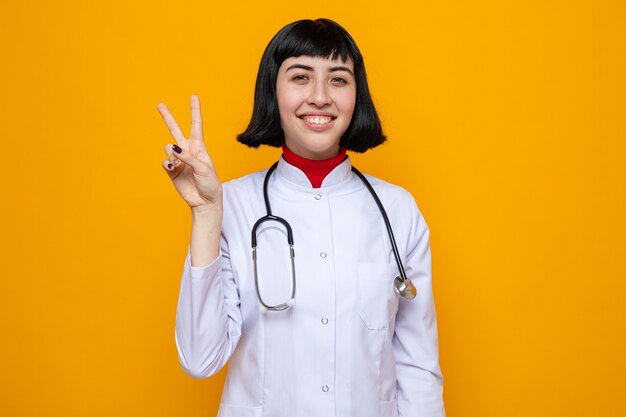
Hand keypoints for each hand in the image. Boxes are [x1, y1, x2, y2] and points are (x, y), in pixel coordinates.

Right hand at [158, 95, 221, 211]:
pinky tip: (172, 168)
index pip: (196, 125)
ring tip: (180, 164)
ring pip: (168, 148)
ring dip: (172, 154)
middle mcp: (187, 151)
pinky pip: (165, 162)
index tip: (194, 96)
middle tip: (159, 105)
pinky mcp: (172, 171)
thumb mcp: (204, 168)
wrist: (205, 202)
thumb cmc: (210, 184)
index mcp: (199, 147)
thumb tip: (174, 148)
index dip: (194, 110)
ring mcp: (179, 161)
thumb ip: (189, 157)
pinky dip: (167, 163)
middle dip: (167, 117)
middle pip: (175, 130)